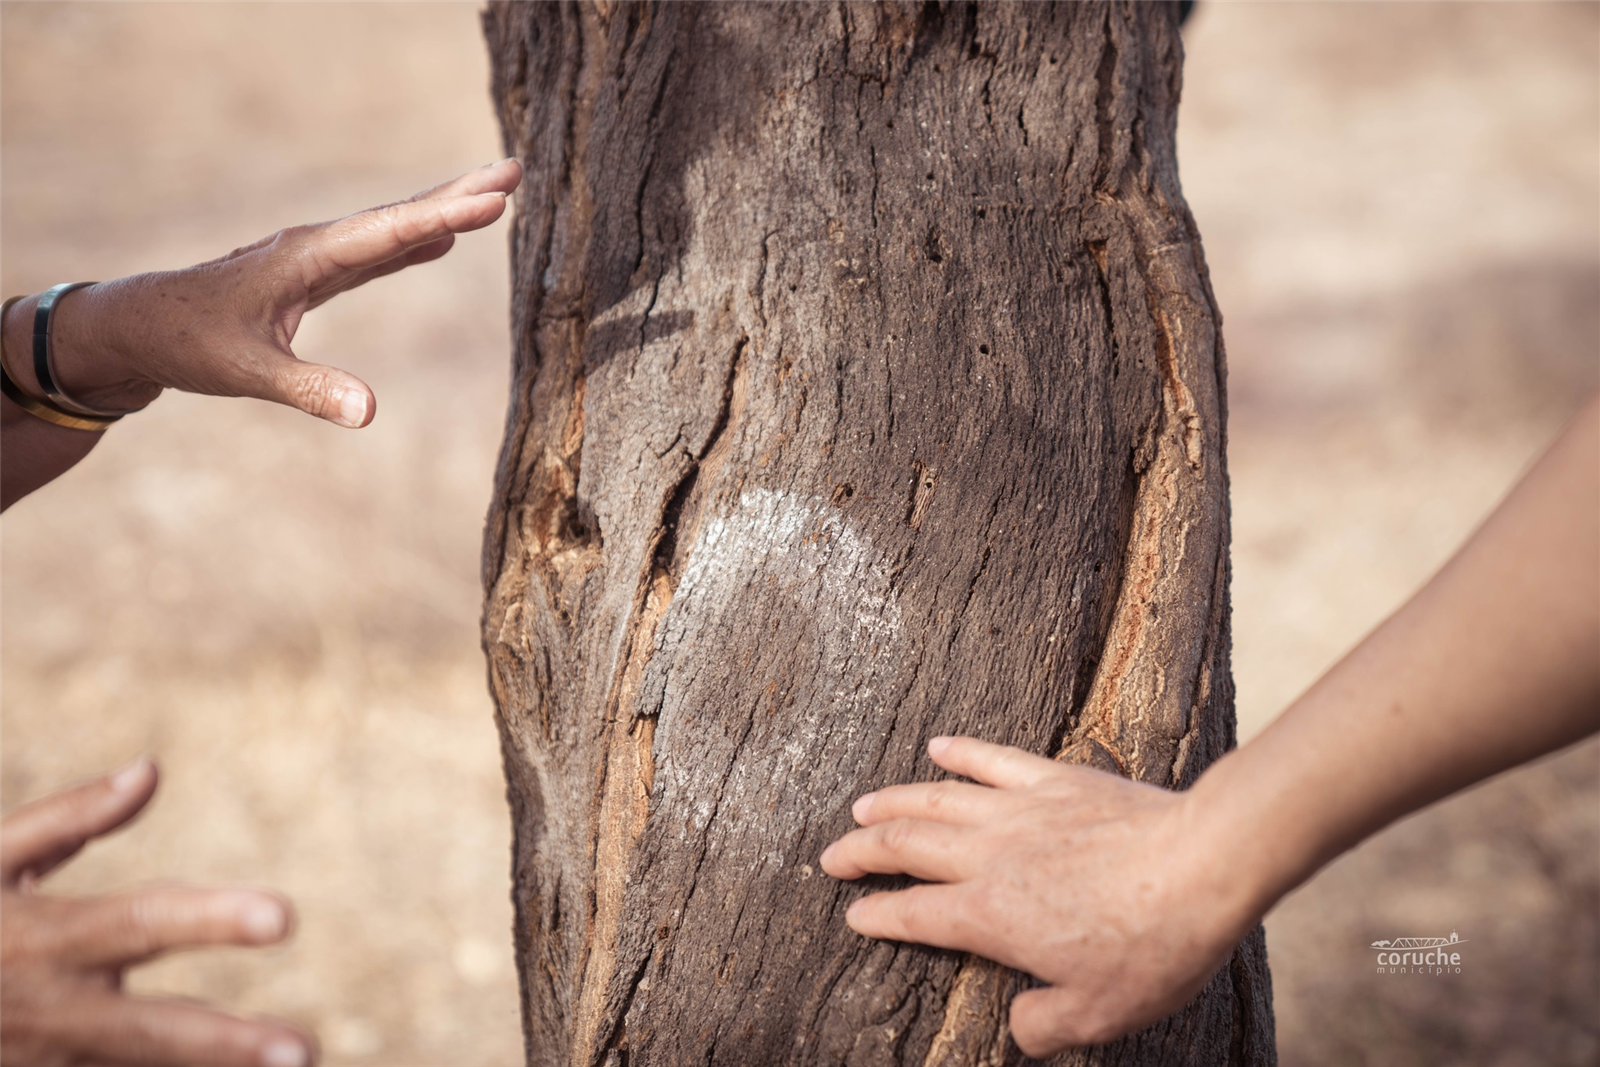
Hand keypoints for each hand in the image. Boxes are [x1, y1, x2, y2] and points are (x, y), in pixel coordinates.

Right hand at [0, 758, 313, 1066]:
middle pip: (153, 1031)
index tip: (286, 917)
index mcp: (45, 939)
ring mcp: (47, 1060)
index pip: (143, 923)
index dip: (214, 920)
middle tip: (304, 1051)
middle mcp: (54, 1008)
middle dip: (228, 1046)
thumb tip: (152, 768)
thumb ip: (70, 820)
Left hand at [3, 157, 522, 425]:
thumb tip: (371, 413)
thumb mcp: (247, 374)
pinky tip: (440, 238)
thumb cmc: (188, 344)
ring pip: (391, 229)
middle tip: (514, 171)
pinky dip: (414, 240)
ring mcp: (316, 258)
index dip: (444, 216)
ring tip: (494, 194)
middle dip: (458, 193)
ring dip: (443, 210)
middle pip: (400, 215)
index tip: (496, 200)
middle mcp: (317, 247)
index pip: (388, 233)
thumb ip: (309, 391)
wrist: (139, 327)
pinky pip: (377, 252)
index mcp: (306, 258)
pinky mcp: (313, 275)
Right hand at [820, 736, 1255, 1056]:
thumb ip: (1043, 1025)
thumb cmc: (1152, 946)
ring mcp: (1020, 810)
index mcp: (990, 915)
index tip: (854, 916)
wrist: (1203, 866)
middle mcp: (990, 857)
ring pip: (937, 798)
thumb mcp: (1096, 1014)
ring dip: (893, 801)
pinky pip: (995, 760)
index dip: (878, 917)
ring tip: (863, 805)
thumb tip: (1017, 1026)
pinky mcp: (1056, 780)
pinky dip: (961, 752)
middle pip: (907, 846)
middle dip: (863, 851)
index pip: (914, 914)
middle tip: (831, 855)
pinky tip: (939, 747)